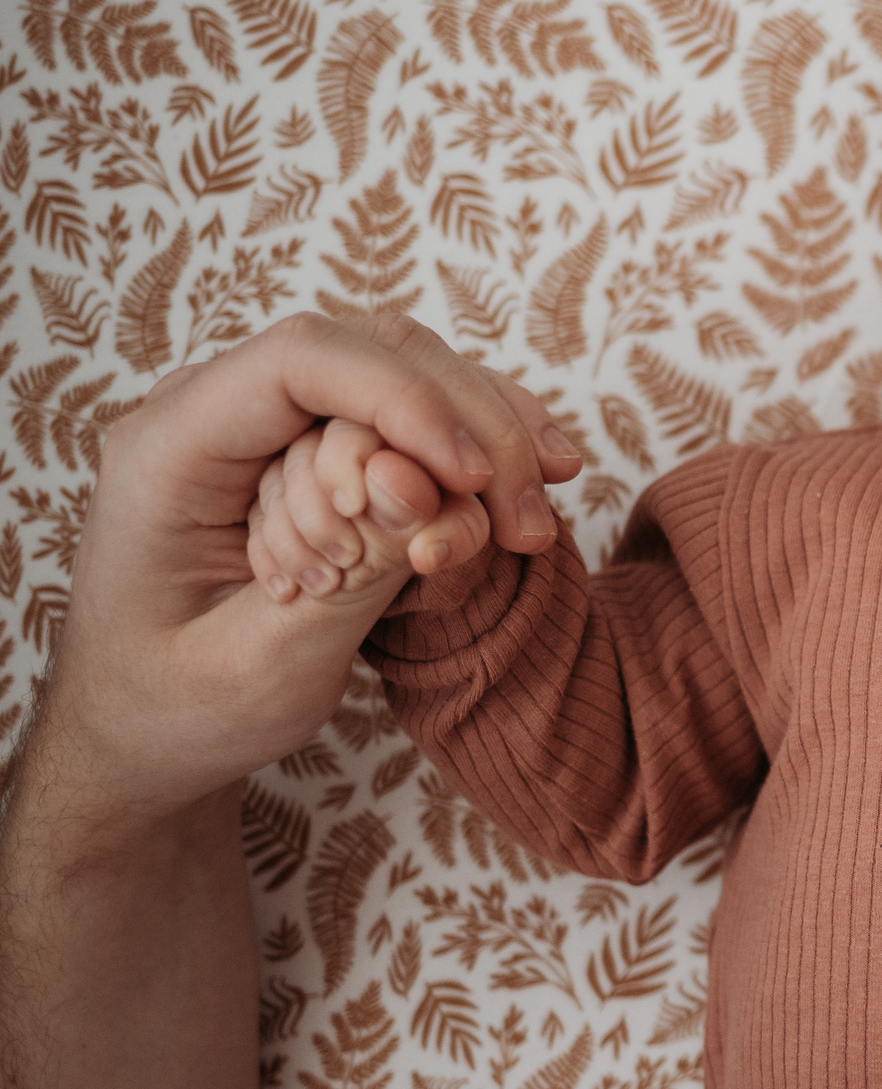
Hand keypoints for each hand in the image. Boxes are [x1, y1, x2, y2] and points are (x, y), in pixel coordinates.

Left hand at [31, 312, 580, 828]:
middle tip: (526, 524)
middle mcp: (217, 413)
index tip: (471, 479)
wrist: (144, 734)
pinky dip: (475, 449)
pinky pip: (413, 417)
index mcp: (168, 452)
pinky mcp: (315, 447)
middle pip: (373, 354)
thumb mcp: (262, 667)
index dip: (403, 401)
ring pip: (410, 374)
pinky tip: (525, 488)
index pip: (300, 362)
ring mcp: (270, 425)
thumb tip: (430, 487)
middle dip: (467, 427)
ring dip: (485, 442)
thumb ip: (352, 574)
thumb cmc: (181, 711)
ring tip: (530, 524)